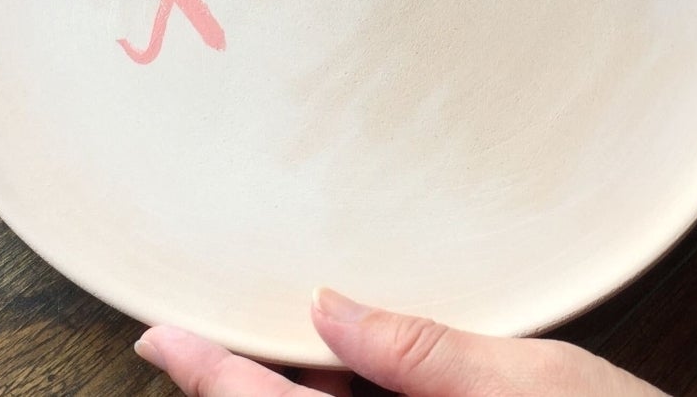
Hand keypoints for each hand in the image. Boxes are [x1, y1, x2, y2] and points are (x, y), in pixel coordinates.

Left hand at [135, 288, 665, 395]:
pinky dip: (340, 394)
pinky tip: (344, 366)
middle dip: (240, 380)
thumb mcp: (537, 384)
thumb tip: (332, 307)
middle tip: (200, 325)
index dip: (209, 374)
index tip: (159, 334)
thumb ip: (427, 352)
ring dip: (289, 389)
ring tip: (269, 334)